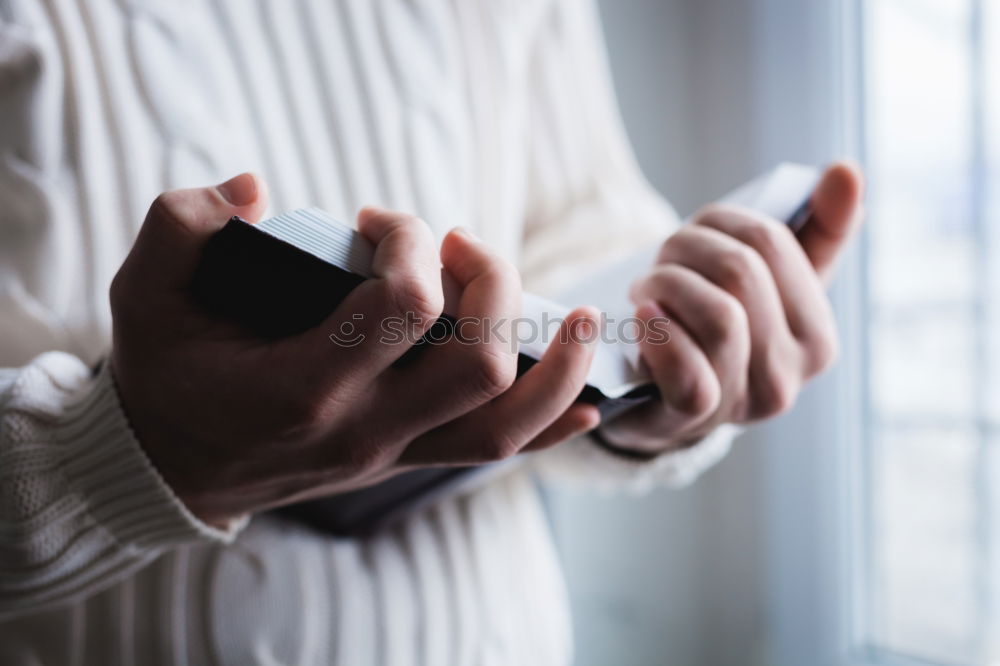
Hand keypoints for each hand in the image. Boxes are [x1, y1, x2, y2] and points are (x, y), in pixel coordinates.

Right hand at [111, 173, 599, 524]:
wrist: (171, 468)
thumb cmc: (166, 375)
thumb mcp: (144, 292)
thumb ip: (183, 225)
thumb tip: (253, 190)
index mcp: (300, 387)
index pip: (403, 309)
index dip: (408, 243)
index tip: (376, 222)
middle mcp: (360, 430)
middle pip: (477, 367)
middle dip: (494, 287)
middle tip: (459, 247)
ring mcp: (389, 452)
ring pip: (504, 427)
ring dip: (555, 367)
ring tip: (579, 316)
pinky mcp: (403, 457)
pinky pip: (493, 451)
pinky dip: (549, 425)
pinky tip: (589, 401)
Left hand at [598, 162, 864, 453]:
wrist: (658, 402)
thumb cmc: (717, 329)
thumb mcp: (767, 285)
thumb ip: (817, 230)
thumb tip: (847, 170)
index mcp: (816, 340)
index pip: (773, 242)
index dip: (721, 222)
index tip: (696, 233)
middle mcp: (787, 379)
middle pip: (741, 272)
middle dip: (686, 248)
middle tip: (661, 259)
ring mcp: (740, 404)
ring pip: (719, 314)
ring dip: (665, 283)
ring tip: (646, 288)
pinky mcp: (690, 418)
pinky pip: (687, 370)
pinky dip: (658, 332)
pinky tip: (642, 315)